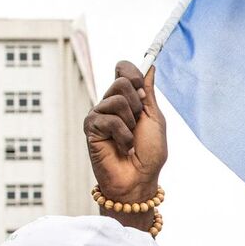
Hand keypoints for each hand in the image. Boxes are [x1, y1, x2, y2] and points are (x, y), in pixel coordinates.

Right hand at [84, 61, 167, 203]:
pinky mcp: (90, 127)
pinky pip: (109, 119)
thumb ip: (148, 93)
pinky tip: (121, 147)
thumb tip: (150, 66)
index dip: (133, 72)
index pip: (122, 69)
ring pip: (116, 99)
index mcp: (127, 99)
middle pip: (121, 80)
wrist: (140, 179)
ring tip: (129, 139)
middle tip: (137, 123)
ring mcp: (99, 115)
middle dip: (137, 103)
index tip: (143, 89)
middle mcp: (110, 104)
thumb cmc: (149, 154)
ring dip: (131, 121)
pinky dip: (122, 135)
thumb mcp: (154, 118)